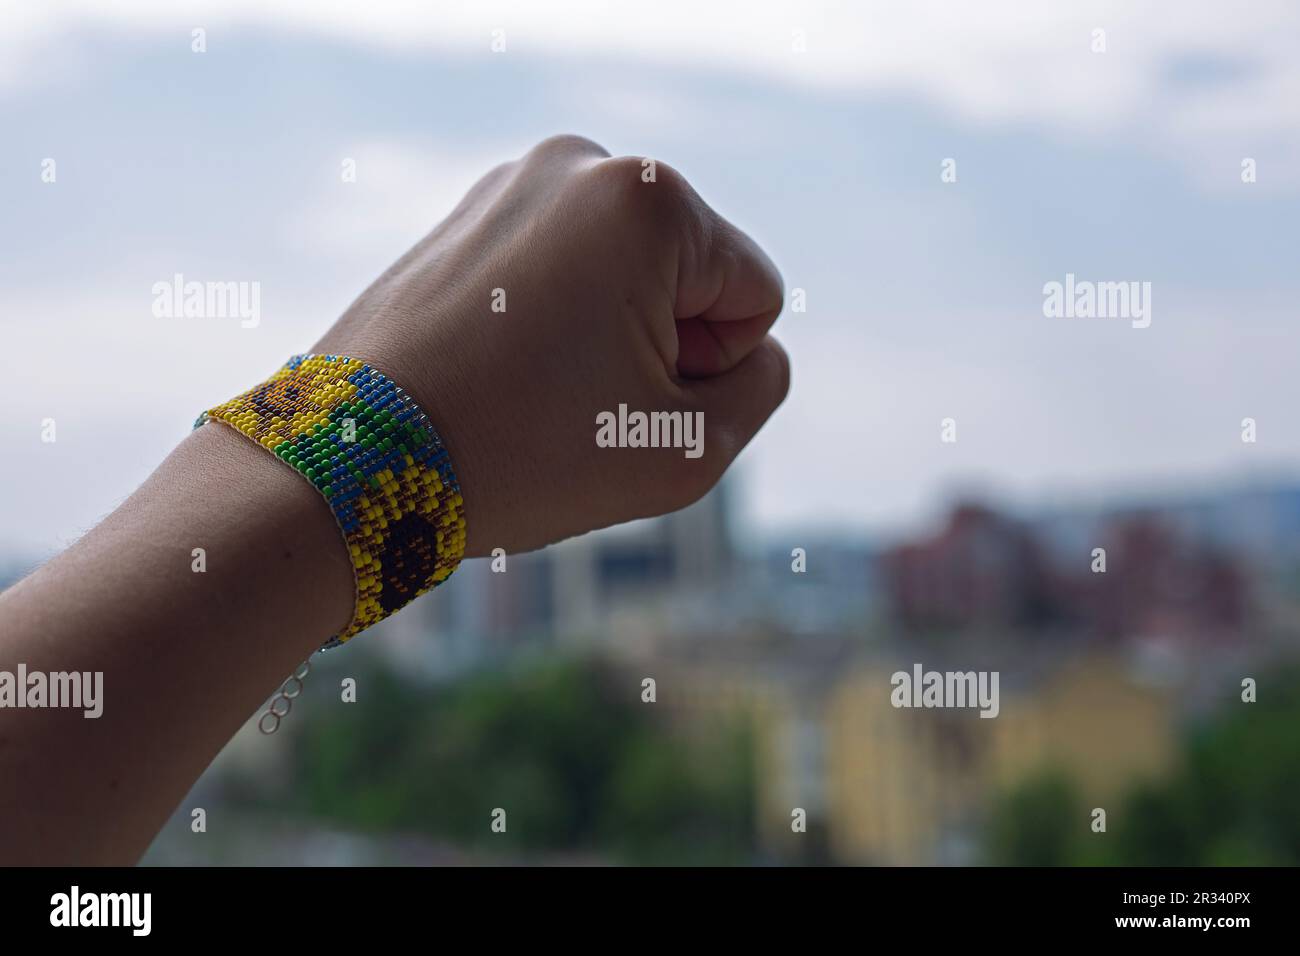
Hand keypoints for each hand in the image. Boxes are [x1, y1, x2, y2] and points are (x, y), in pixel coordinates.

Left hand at [314, 134, 789, 556]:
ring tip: (534, 390)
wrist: (352, 462)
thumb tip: (750, 349)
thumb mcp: (685, 450)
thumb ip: (758, 388)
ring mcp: (513, 184)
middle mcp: (579, 165)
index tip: (626, 404)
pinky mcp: (467, 217)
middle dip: (661, 345)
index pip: (753, 293)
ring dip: (608, 339)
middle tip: (578, 405)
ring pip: (624, 278)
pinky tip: (503, 372)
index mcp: (646, 198)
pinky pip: (560, 275)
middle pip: (688, 276)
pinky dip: (554, 326)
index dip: (714, 370)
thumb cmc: (524, 455)